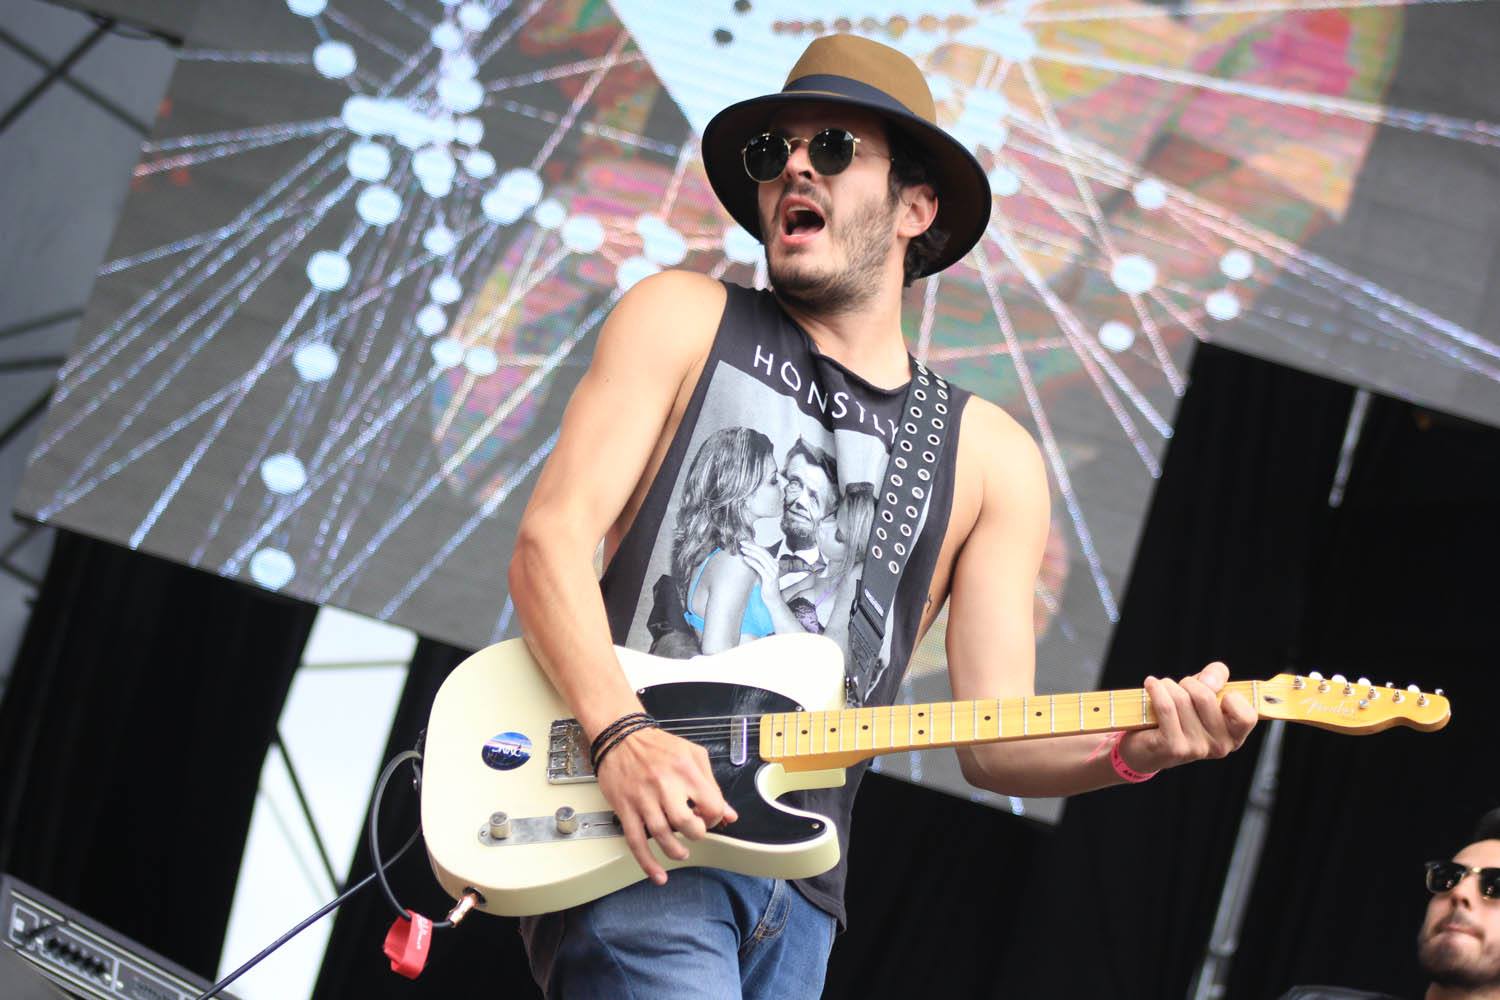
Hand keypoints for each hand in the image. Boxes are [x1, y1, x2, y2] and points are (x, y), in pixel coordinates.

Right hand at [593, 725, 737, 884]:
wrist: (619, 736)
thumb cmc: (657, 745)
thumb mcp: (693, 755)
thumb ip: (713, 784)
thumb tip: (729, 814)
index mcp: (685, 770)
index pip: (711, 805)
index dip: (714, 817)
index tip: (709, 818)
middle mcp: (664, 784)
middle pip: (686, 823)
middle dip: (696, 834)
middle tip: (695, 832)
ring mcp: (643, 798)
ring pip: (661, 835)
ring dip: (675, 851)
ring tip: (681, 852)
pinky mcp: (625, 808)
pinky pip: (635, 841)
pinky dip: (647, 862)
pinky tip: (657, 874)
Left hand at [738, 543, 780, 589]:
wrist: (773, 600)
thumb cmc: (766, 587)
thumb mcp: (762, 573)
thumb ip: (758, 565)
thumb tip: (748, 556)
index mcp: (774, 563)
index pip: (764, 550)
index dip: (754, 545)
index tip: (745, 542)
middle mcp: (775, 566)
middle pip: (763, 552)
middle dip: (752, 546)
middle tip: (742, 543)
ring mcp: (773, 572)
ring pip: (761, 558)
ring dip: (751, 552)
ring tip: (742, 550)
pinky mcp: (769, 578)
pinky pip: (759, 567)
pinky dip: (752, 562)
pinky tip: (745, 559)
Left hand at [1117, 662, 1255, 773]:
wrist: (1146, 747)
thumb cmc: (1180, 715)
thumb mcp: (1204, 693)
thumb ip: (1216, 677)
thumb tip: (1211, 681)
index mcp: (1234, 736)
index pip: (1247, 716)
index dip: (1231, 696)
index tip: (1214, 691)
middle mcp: (1220, 746)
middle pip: (1206, 697)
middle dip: (1189, 683)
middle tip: (1180, 687)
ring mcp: (1197, 749)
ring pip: (1182, 699)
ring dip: (1168, 686)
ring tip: (1162, 688)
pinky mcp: (1173, 747)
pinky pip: (1166, 707)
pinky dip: (1156, 690)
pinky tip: (1151, 684)